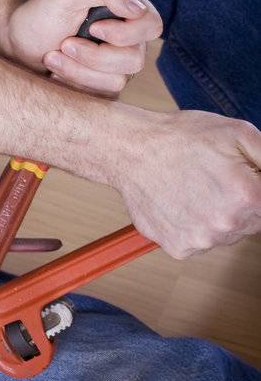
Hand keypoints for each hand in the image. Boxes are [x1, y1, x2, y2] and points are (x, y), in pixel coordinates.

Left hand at [5, 0, 162, 96]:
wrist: (16, 42)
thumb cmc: (41, 13)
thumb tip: (139, 8)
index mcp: (126, 10)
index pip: (153, 25)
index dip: (126, 32)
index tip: (94, 28)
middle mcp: (128, 39)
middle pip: (135, 58)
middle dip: (93, 55)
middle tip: (65, 43)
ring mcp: (118, 65)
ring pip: (119, 80)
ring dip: (79, 68)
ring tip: (54, 55)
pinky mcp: (104, 86)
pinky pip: (103, 94)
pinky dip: (75, 81)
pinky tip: (58, 70)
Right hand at [117, 109, 260, 257]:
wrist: (131, 148)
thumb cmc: (181, 137)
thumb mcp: (238, 132)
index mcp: (248, 198)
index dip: (256, 187)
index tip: (237, 178)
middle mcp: (226, 226)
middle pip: (252, 223)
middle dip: (241, 203)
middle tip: (213, 178)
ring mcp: (201, 241)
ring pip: (225, 233)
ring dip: (216, 214)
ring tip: (192, 187)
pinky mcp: (179, 248)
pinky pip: (199, 241)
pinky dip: (192, 224)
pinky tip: (179, 200)